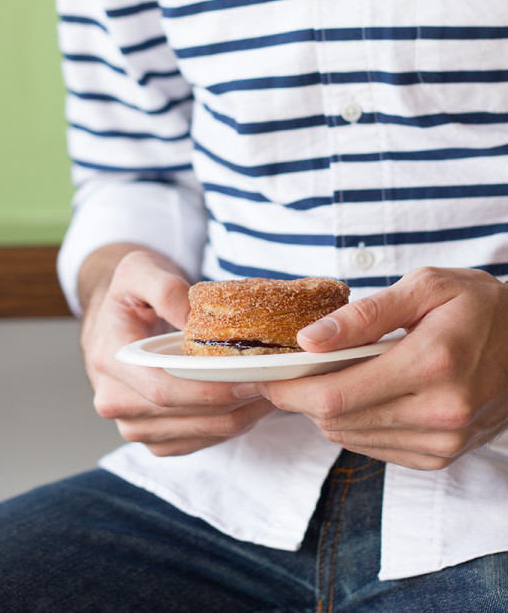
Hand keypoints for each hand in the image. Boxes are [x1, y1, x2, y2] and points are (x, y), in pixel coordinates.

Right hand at [80, 247, 272, 455]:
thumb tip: (194, 322)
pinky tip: (252, 402)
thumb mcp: (141, 270)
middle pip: (186, 416)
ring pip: (198, 433)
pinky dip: (230, 425)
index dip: (210, 391)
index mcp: (110, 361)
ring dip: (241, 417)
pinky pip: (198, 441)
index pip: (164, 390)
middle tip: (277, 382)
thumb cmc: (129, 292)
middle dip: (236, 403)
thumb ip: (166, 290)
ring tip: (274, 390)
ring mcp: (133, 424)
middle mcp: (115, 401)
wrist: (115, 316)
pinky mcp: (153, 437)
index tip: (251, 380)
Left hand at [258, 267, 507, 469]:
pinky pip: (374, 447)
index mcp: (433, 363)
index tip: (263, 374)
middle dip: (299, 397)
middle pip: (337, 420)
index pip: (336, 394)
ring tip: (325, 375)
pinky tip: (359, 392)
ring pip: (351, 436)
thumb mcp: (425, 287)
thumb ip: (364, 315)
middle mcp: (439, 412)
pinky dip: (353, 422)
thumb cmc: (480, 306)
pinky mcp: (441, 456)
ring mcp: (443, 441)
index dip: (288, 389)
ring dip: (325, 410)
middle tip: (284, 371)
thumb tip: (308, 340)